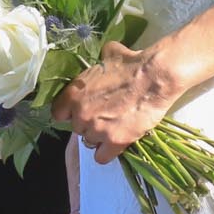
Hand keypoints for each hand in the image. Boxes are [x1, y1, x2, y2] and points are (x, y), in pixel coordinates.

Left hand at [51, 39, 187, 164]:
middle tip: (105, 116)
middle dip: (89, 123)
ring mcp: (96, 129)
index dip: (70, 113)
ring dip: (100, 137)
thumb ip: (98, 64)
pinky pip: (102, 157)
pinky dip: (107, 152)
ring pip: (90, 142)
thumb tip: (103, 57)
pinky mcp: (114, 142)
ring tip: (115, 127)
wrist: (154, 77)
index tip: (81, 111)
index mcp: (73, 94)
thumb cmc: (131, 64)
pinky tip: (116, 143)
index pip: (58, 114)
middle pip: (77, 128)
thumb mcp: (107, 56)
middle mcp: (80, 114)